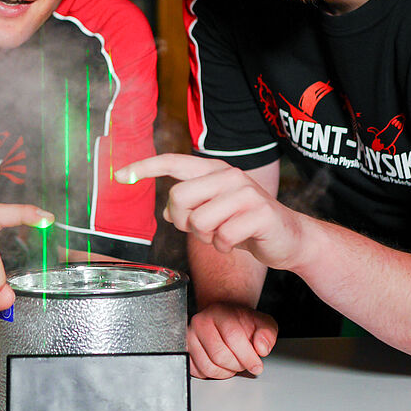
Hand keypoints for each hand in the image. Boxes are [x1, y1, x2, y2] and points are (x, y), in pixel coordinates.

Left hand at [117, 154, 306, 269]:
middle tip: (201, 229)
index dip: (145, 167)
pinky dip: (224, 247)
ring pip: (199, 221)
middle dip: (183, 222)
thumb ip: (190, 207)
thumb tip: (166, 212)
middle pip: (179, 198)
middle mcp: (228, 176)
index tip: (120, 175)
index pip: (173, 162)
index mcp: (214, 171)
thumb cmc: (247, 224)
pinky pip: (222, 237)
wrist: (289, 238)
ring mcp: (245, 193)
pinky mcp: (259, 213)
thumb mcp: (214, 213)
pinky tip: (237, 243)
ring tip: (223, 235)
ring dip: (207, 238)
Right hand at [187, 303, 277, 378]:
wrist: (223, 317)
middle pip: (219, 355)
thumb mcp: (262, 322)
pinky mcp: (185, 351)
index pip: (232, 336)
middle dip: (237, 365)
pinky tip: (222, 365)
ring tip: (234, 363)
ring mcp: (190, 337)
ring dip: (226, 372)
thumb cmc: (241, 322)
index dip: (247, 355)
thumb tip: (261, 348)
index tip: (257, 365)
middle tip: (245, 362)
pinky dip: (213, 374)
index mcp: (219, 312)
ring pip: (208, 367)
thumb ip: (267, 333)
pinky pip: (199, 372)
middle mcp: (200, 322)